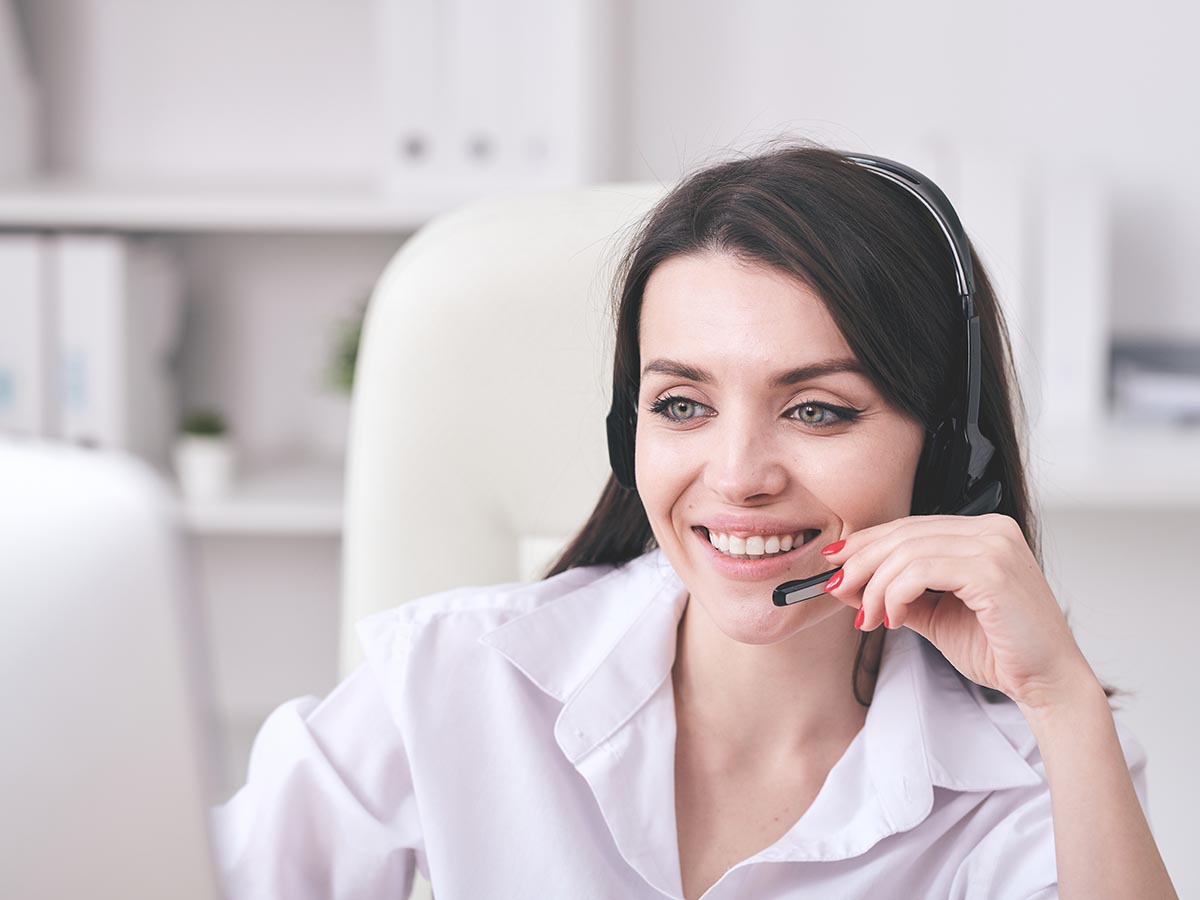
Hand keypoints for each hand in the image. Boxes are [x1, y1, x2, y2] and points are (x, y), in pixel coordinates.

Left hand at [821, 513, 1096, 712]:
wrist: (1047, 684)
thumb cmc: (1000, 650)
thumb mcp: (936, 614)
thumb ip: (896, 594)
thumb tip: (845, 582)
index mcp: (982, 532)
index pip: (910, 527)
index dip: (866, 544)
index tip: (835, 565)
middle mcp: (992, 529)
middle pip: (903, 534)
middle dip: (861, 564)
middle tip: (837, 591)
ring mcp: (995, 546)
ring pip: (907, 552)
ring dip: (875, 587)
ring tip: (869, 619)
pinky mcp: (993, 570)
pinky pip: (920, 571)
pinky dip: (895, 595)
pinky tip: (893, 619)